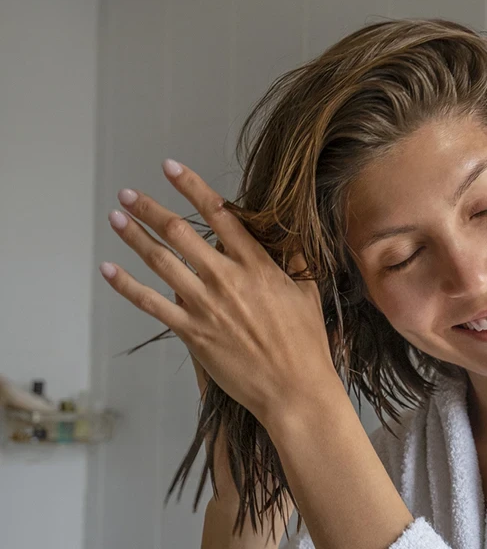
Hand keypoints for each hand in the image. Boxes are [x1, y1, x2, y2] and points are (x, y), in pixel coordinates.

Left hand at [99, 159, 336, 427]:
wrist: (293, 388)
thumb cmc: (306, 342)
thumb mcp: (308, 291)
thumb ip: (294, 257)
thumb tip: (287, 229)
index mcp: (257, 265)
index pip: (219, 215)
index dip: (192, 187)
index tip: (170, 167)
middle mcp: (227, 278)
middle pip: (180, 233)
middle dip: (150, 209)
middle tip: (129, 193)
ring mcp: (205, 305)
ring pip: (160, 262)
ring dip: (134, 237)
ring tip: (116, 218)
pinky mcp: (191, 332)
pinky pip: (151, 304)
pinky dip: (126, 285)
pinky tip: (109, 269)